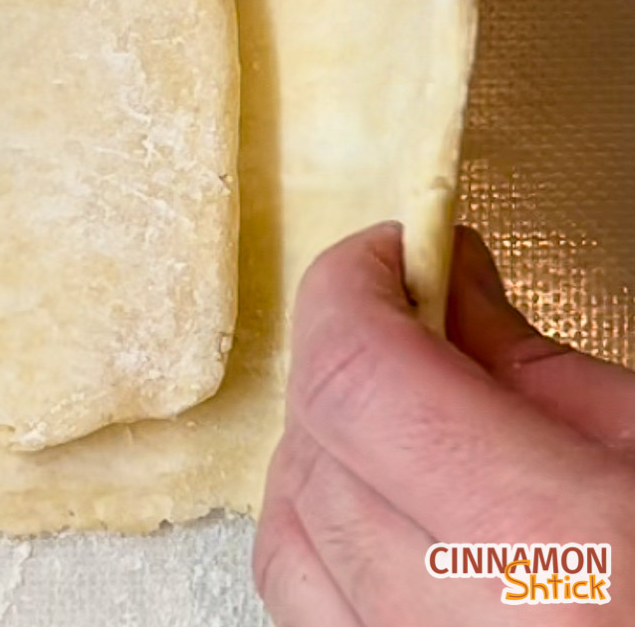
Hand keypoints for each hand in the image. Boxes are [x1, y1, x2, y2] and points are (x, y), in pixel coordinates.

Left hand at [253, 223, 634, 623]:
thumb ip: (533, 366)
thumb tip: (445, 283)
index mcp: (556, 553)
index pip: (358, 378)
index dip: (352, 288)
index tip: (391, 251)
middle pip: (318, 445)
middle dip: (350, 353)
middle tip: (413, 317)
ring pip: (289, 525)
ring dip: (326, 438)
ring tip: (404, 407)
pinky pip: (306, 599)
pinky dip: (322, 528)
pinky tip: (381, 497)